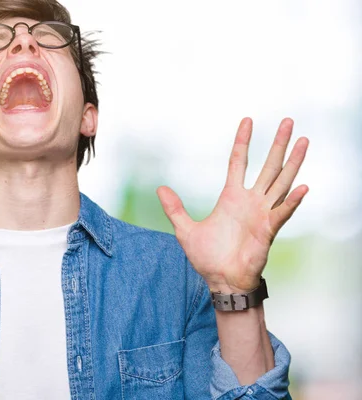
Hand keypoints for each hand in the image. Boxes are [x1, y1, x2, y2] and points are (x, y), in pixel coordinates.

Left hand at [157, 118, 308, 292]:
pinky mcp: (268, 230)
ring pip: (282, 182)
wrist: (221, 280)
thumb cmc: (207, 257)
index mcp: (231, 197)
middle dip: (278, 144)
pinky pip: (282, 212)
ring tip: (304, 141)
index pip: (239, 161)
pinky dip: (292, 201)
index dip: (243, 141)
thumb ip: (174, 208)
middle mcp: (251, 201)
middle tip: (288, 121)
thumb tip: (160, 188)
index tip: (248, 121)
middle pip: (268, 166)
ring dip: (293, 162)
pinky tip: (302, 187)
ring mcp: (262, 214)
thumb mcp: (185, 229)